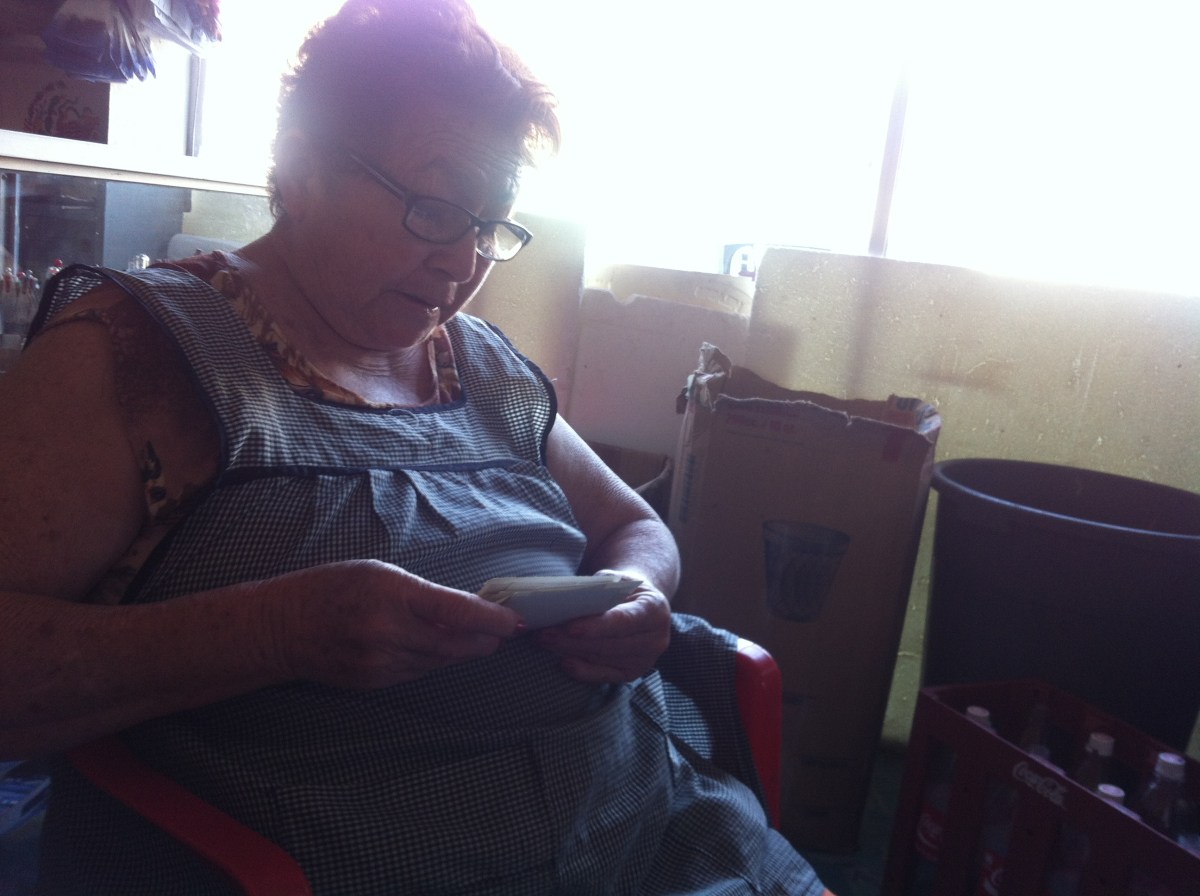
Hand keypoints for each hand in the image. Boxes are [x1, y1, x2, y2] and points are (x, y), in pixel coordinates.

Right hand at [268, 559, 522, 688]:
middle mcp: (389, 633)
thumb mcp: (378, 573)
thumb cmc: (330, 588)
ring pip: (439, 661)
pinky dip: (433, 660)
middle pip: (455, 644)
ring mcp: (381, 663)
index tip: (515, 621)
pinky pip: (418, 673)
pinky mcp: (374, 683)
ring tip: (477, 638)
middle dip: (485, 639)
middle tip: (503, 631)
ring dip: (461, 650)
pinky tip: (438, 648)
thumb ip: (421, 593)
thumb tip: (464, 608)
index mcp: (392, 595)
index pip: (456, 611)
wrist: (280, 628)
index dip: (491, 619)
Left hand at [534, 580, 670, 682]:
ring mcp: (646, 659)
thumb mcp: (615, 579)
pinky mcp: (632, 673)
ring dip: (571, 652)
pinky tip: (563, 662)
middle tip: (543, 634)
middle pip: (609, 644)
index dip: (597, 626)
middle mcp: (656, 638)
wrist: (639, 603)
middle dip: (573, 640)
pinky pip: (604, 676)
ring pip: (603, 659)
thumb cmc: (623, 588)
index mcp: (655, 609)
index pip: (625, 620)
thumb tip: (568, 601)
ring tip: (545, 642)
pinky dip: (582, 671)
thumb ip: (598, 588)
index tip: (569, 627)